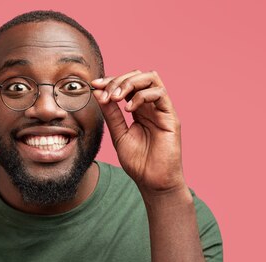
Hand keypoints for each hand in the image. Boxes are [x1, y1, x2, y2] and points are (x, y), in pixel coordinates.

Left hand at [92, 70, 186, 195]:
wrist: (153, 182)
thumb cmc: (139, 162)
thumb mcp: (118, 135)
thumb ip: (111, 114)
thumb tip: (97, 92)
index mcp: (138, 109)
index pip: (126, 84)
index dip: (110, 80)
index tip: (94, 85)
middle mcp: (151, 106)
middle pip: (138, 76)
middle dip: (118, 80)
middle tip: (105, 94)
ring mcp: (162, 110)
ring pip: (151, 78)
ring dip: (129, 83)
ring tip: (115, 98)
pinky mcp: (171, 116)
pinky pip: (160, 94)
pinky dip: (141, 96)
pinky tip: (128, 110)